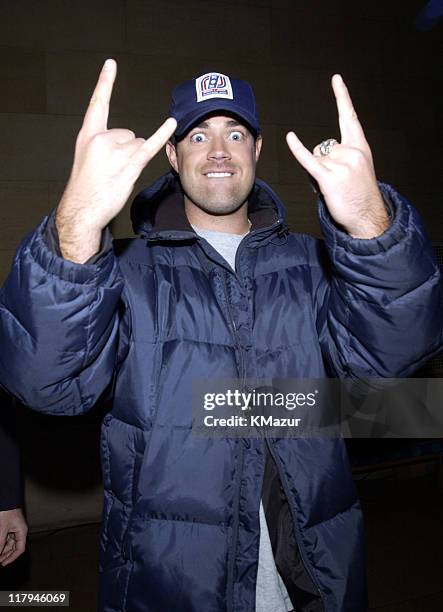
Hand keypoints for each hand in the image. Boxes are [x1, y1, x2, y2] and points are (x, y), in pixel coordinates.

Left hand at [0, 508, 27, 566]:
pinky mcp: (9, 526)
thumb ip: (0, 543)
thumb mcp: (2, 529)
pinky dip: (2, 543)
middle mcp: (20, 530)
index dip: (12, 558)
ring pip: (9, 543)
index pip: (20, 549)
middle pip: (14, 547)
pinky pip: (6, 538)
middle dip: (6, 555)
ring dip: (3, 549)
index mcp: (22, 531)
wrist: (5, 499)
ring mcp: (14, 528)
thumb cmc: (6, 511)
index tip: (3, 564)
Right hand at [56, 59, 176, 262]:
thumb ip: (104, 144)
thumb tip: (131, 140)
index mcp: (88, 134)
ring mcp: (116, 151)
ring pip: (138, 144)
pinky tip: (172, 123)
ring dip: (133, 160)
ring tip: (118, 176)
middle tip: (111, 171)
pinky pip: (150, 146)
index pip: (98, 103)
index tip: (111, 64)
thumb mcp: (87, 159)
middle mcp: (101, 138)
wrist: (81, 209)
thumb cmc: (86, 188)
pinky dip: (162, 135)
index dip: (105, 83)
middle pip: (128, 133)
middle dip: (125, 151)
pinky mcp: (130, 165)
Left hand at [286, 74, 388, 238]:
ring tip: (332, 187)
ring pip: (315, 158)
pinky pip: (308, 159)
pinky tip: (290, 137)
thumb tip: (319, 154)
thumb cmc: (359, 194)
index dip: (342, 97)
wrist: (367, 216)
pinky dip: (297, 149)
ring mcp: (340, 164)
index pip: (349, 117)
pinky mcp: (328, 177)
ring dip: (317, 173)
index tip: (336, 79)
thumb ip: (341, 156)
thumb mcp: (357, 169)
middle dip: (323, 163)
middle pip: (322, 146)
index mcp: (360, 147)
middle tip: (337, 181)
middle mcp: (351, 152)